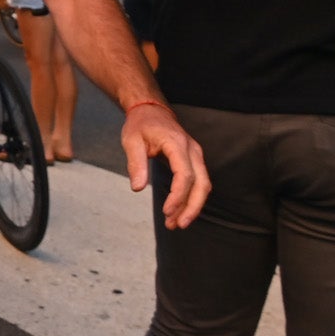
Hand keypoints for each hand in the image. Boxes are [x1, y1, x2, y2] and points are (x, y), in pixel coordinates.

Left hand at [121, 102, 210, 227]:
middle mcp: (192, 150)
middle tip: (177, 225)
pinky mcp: (194, 161)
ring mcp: (196, 155)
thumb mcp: (131, 140)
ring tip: (175, 223)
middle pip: (201, 183)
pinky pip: (198, 182)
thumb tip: (138, 188)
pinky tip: (178, 211)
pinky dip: (190, 198)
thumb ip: (135, 164)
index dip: (178, 195)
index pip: (184, 174)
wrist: (151, 110)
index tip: (166, 211)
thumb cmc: (140, 124)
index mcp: (177, 143)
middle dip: (191, 207)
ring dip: (192, 206)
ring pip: (203, 185)